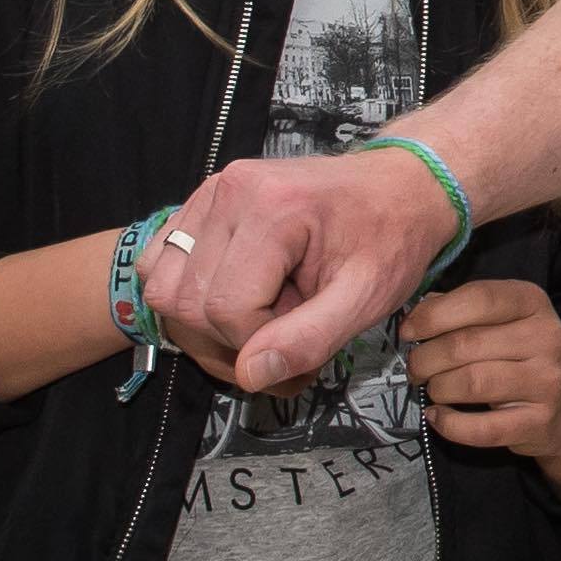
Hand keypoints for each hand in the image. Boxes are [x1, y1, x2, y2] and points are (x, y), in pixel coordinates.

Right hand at [140, 151, 450, 393]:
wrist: (401, 185)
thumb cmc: (391, 236)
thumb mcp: (368, 297)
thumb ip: (311, 339)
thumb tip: (251, 375)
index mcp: (273, 207)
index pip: (228, 308)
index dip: (259, 344)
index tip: (303, 344)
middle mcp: (229, 191)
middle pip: (187, 304)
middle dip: (234, 341)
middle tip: (289, 339)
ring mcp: (210, 192)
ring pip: (164, 290)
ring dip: (207, 326)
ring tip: (268, 320)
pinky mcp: (202, 202)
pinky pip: (159, 266)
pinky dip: (191, 298)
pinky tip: (243, 299)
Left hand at [404, 281, 560, 504]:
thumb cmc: (524, 355)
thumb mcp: (504, 321)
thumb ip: (461, 309)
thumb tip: (416, 314)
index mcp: (533, 302)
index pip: (479, 298)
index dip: (433, 315)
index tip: (409, 332)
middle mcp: (546, 337)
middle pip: (466, 344)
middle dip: (426, 358)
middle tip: (415, 368)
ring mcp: (547, 382)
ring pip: (470, 383)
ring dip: (437, 388)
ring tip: (432, 389)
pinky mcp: (539, 423)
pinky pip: (480, 428)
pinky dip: (448, 424)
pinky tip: (437, 417)